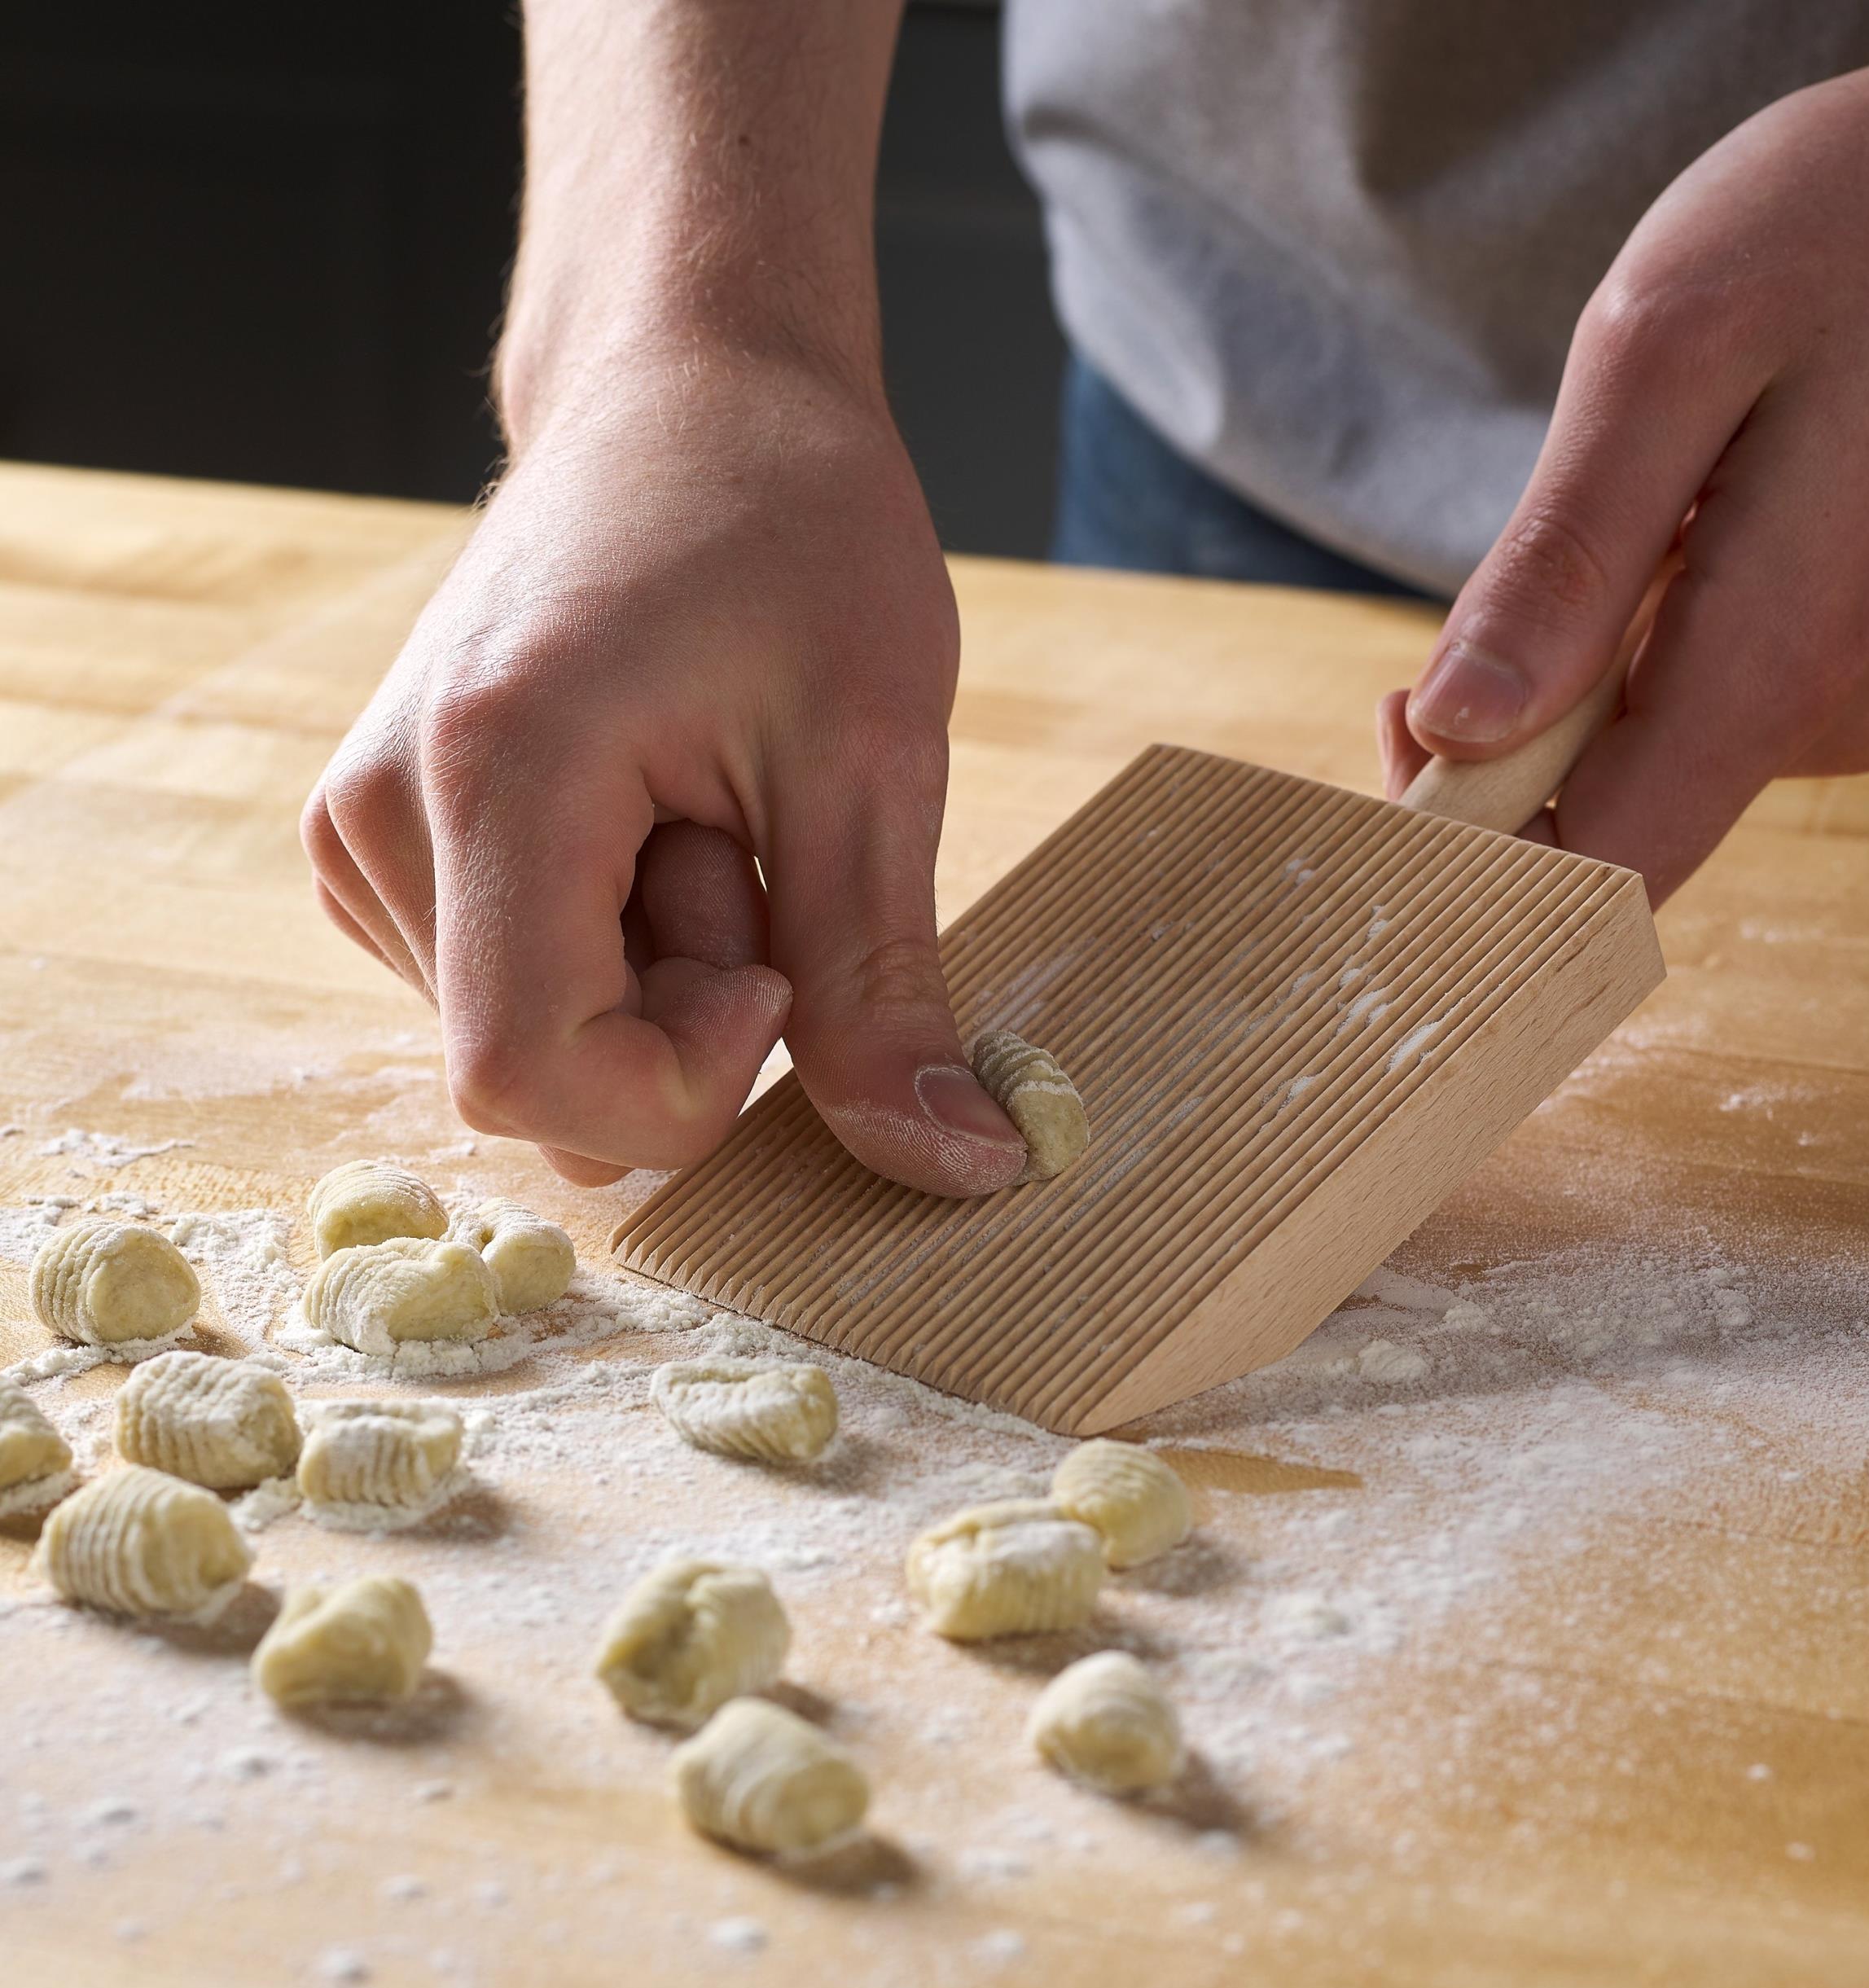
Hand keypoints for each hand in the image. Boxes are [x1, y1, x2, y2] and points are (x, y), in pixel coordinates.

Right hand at [302, 350, 1026, 1192]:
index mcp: (490, 773)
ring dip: (653, 975)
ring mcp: (362, 829)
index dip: (684, 1085)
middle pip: (533, 1073)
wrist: (686, 389)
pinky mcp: (385, 840)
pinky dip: (611, 950)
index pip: (530, 1077)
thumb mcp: (873, 758)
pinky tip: (650, 825)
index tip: (781, 962)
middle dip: (681, 1013)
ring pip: (525, 1040)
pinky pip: (508, 988)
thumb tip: (955, 1167)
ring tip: (701, 809)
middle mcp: (378, 812)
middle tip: (750, 846)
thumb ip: (886, 987)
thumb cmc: (790, 525)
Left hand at [1379, 65, 1868, 903]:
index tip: (1402, 720)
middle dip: (1510, 743)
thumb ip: (1563, 561)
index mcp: (1778, 654)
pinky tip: (1686, 538)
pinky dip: (1654, 648)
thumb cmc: (1836, 225)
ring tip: (1622, 531)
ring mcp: (1866, 698)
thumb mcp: (1665, 354)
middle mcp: (1841, 710)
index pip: (1596, 868)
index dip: (1469, 838)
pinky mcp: (1864, 667)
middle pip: (1618, 822)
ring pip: (1660, 762)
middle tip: (1477, 612)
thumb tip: (1457, 728)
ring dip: (1586, 682)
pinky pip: (1717, 705)